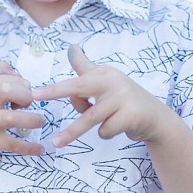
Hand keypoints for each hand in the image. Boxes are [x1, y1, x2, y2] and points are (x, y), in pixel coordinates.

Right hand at [0, 62, 43, 159]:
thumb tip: (18, 73)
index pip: (14, 78)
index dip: (24, 87)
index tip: (21, 97)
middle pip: (8, 89)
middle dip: (26, 96)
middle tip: (28, 105)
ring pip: (12, 119)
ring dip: (32, 120)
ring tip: (40, 122)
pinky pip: (12, 144)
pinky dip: (29, 148)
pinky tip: (40, 148)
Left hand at [33, 45, 166, 148]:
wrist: (156, 118)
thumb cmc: (124, 100)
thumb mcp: (105, 82)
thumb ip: (86, 68)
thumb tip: (71, 48)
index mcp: (103, 73)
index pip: (75, 80)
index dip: (55, 88)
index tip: (35, 92)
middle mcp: (113, 81)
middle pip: (79, 89)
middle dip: (56, 92)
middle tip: (36, 96)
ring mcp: (123, 97)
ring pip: (90, 117)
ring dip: (72, 132)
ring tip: (56, 143)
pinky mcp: (131, 115)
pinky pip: (105, 130)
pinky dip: (105, 133)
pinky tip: (116, 128)